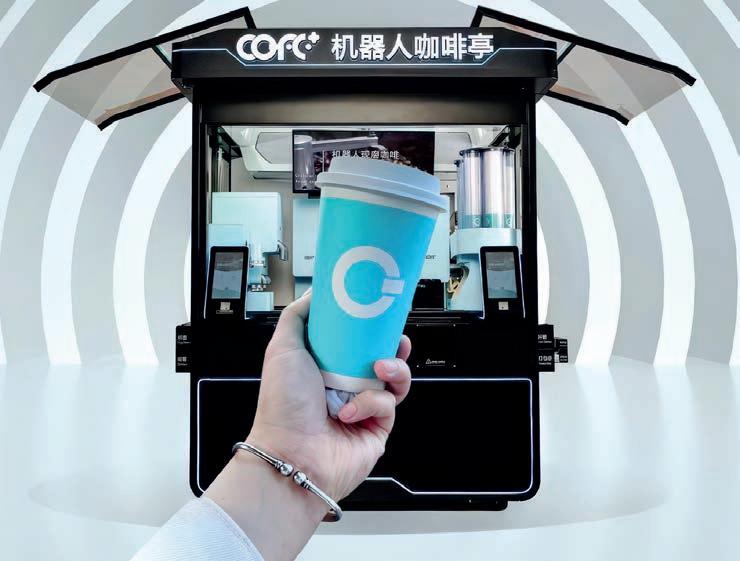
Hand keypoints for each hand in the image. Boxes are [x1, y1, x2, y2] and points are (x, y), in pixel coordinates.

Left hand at [247, 289, 411, 500]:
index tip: (381, 313)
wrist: (291, 455)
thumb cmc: (282, 407)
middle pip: (382, 355)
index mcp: (325, 365)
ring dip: (393, 369)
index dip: (370, 326)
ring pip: (395, 379)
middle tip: (394, 337)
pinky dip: (371, 404)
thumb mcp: (283, 348)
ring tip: (378, 369)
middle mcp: (345, 385)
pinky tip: (350, 411)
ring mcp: (362, 407)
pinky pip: (388, 405)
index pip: (356, 339)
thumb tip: (315, 295)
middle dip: (393, 345)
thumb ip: (297, 317)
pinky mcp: (376, 428)